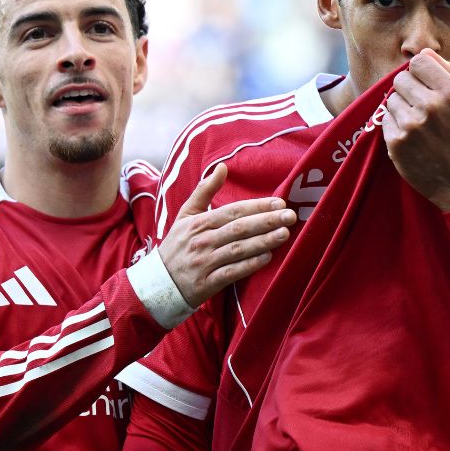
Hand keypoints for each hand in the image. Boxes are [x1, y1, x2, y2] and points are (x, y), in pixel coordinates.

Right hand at [158, 163, 296, 306]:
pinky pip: (232, 272)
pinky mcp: (207, 283)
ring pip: (238, 249)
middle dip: (266, 221)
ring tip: (284, 234)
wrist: (159, 282)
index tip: (279, 202)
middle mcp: (202, 241)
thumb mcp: (185, 214)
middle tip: (290, 216)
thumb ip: (204, 190)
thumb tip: (222, 167)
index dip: (256, 206)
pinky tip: (268, 257)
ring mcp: (205, 262)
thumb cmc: (177, 245)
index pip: (233, 211)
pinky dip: (250, 265)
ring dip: (263, 241)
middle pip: (239, 228)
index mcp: (198, 222)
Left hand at [383, 49, 449, 211]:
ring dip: (400, 109)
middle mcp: (431, 106)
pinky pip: (385, 119)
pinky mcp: (396, 142)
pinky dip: (394, 127)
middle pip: (401, 79)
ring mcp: (411, 125)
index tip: (424, 85)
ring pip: (391, 99)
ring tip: (418, 125)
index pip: (419, 61)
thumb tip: (423, 52)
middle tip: (421, 108)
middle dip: (408, 91)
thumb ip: (445, 73)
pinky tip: (410, 138)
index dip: (419, 72)